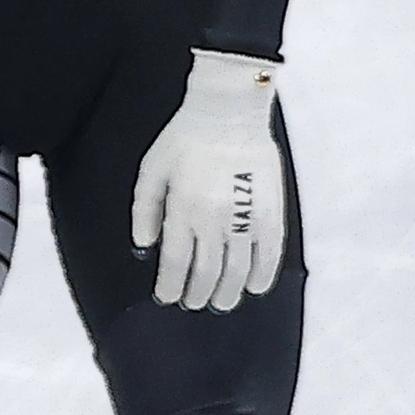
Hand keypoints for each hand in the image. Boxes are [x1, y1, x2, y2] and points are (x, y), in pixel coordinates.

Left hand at [132, 49, 286, 310]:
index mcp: (182, 210)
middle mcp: (213, 220)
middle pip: (206, 272)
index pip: (175, 263)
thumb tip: (143, 246)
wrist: (229, 112)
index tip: (167, 298)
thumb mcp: (151, 171)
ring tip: (221, 303)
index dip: (170, 286)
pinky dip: (262, 274)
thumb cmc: (184, 138)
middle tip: (193, 303)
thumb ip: (144, 210)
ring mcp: (245, 217)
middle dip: (197, 294)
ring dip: (228, 292)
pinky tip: (255, 287)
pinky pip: (269, 253)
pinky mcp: (272, 211)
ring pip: (237, 270)